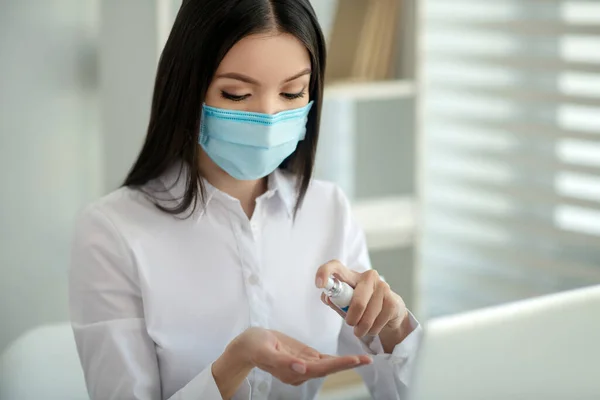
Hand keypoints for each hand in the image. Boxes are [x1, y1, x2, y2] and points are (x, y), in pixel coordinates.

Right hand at [242, 327, 370, 383]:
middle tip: (367, 360)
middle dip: (348, 364)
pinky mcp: (303, 358)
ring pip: (328, 365)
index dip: (337, 364)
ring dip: (346, 363)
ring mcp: (303, 366)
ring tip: (364, 359)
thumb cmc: (254, 345)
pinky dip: (336, 360)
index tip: (353, 360)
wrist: (246, 346)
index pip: (320, 368)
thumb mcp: (264, 351)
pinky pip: (323, 360)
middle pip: (328, 368)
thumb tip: (301, 369)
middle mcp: (300, 372)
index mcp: (292, 371)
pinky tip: (349, 359)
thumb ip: (282, 361)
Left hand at [316, 261, 408, 339]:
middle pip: (357, 302)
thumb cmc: (363, 306)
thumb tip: (326, 296)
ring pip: (368, 316)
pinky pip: (378, 322)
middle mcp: (368, 276)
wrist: (390, 312)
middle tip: (351, 325)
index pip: (336, 266)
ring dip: (362, 328)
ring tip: (362, 329)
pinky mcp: (393, 300)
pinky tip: (374, 326)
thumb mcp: (346, 303)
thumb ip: (335, 300)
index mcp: (352, 276)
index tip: (319, 284)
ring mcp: (382, 287)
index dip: (325, 272)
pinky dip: (373, 329)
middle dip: (352, 319)